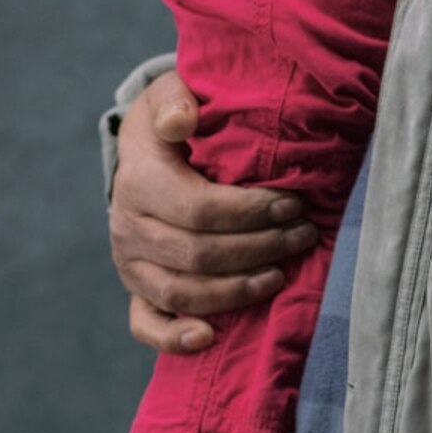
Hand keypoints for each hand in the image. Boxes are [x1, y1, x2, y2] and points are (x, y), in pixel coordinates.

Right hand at [110, 72, 318, 354]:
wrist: (147, 150)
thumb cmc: (176, 119)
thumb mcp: (171, 94)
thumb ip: (175, 99)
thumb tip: (182, 122)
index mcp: (139, 180)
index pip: (200, 210)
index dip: (251, 213)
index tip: (294, 204)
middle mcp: (128, 227)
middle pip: (199, 254)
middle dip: (259, 248)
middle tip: (303, 235)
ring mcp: (130, 263)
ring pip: (183, 292)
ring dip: (238, 290)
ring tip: (282, 274)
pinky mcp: (136, 289)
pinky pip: (147, 324)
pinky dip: (176, 338)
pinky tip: (211, 337)